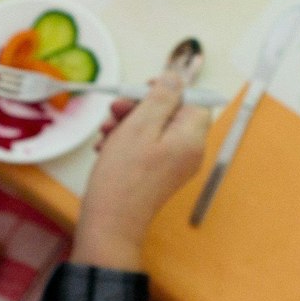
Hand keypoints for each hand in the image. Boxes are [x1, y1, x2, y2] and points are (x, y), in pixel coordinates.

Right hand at [74, 77, 210, 268]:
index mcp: (192, 139)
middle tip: (115, 109)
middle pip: (171, 114)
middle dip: (140, 107)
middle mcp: (188, 153)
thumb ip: (161, 97)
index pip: (194, 102)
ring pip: (153, 130)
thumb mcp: (141, 125)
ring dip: (127, 124)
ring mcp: (173, 166)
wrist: (110, 223)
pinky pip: (145, 148)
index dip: (170, 91)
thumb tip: (176, 77)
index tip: (144, 89)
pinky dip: (125, 142)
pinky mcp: (157, 175)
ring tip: (105, 131)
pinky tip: (105, 146)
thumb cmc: (124, 176)